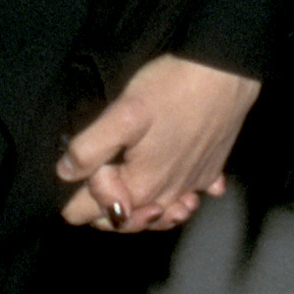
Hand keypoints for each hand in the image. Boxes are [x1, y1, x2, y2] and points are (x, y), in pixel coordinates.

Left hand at [56, 54, 260, 231]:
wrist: (227, 71)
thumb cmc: (173, 88)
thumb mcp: (122, 114)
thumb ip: (89, 148)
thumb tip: (66, 173)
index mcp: (140, 187)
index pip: (89, 214)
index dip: (78, 193)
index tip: (87, 162)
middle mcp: (167, 196)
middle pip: (124, 221)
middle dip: (103, 206)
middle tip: (99, 173)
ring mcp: (193, 186)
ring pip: (158, 215)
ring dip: (139, 208)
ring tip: (129, 187)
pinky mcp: (211, 171)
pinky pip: (191, 196)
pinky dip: (180, 197)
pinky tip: (176, 180)